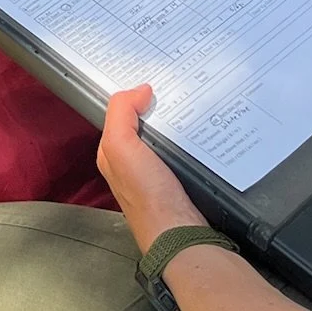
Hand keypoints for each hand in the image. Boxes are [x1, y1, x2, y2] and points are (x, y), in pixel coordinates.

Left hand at [97, 84, 206, 252]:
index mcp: (112, 152)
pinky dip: (190, 137)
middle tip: (175, 83)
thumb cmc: (149, 198)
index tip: (149, 75)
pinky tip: (200, 129)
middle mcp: (131, 161)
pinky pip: (182, 149)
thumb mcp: (121, 147)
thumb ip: (121, 114)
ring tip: (192, 99)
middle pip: (144, 121)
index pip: (119, 112)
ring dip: (177, 119)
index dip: (131, 93)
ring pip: (165, 134)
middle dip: (157, 103)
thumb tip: (139, 90)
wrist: (181, 236)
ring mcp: (156, 171)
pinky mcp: (179, 179)